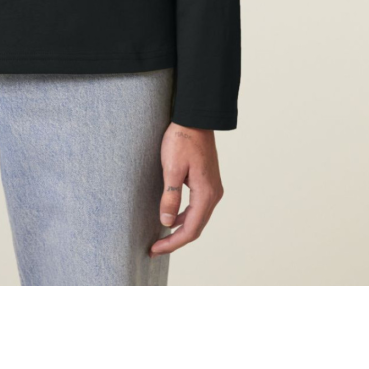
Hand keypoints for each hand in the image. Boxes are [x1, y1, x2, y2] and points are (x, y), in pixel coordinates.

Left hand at [150, 123, 224, 256]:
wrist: (196, 118)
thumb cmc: (182, 140)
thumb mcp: (172, 168)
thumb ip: (170, 196)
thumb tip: (166, 222)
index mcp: (206, 194)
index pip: (190, 229)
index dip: (172, 243)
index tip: (155, 249)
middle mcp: (213, 194)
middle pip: (195, 227)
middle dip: (175, 240)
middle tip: (155, 249)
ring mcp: (212, 188)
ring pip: (197, 218)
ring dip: (180, 229)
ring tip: (161, 237)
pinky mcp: (207, 182)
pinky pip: (197, 207)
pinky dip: (184, 216)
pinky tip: (171, 217)